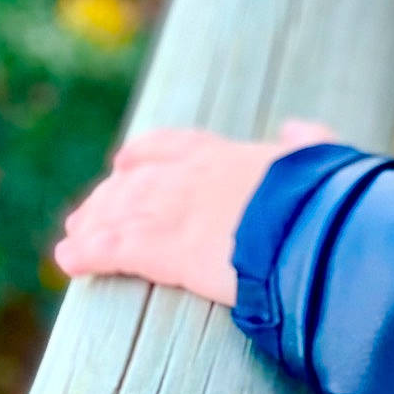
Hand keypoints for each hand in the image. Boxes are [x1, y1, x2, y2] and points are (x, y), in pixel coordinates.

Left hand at [54, 121, 336, 305]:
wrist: (312, 224)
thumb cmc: (325, 197)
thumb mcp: (321, 160)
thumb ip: (307, 144)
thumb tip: (299, 129)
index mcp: (227, 156)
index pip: (171, 146)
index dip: (143, 156)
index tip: (124, 163)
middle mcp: (189, 176)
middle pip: (132, 182)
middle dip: (108, 200)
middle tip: (88, 217)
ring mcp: (171, 209)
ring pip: (116, 214)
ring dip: (92, 228)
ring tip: (72, 245)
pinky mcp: (161, 247)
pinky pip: (111, 249)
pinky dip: (87, 255)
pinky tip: (68, 264)